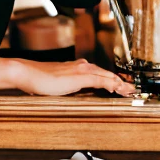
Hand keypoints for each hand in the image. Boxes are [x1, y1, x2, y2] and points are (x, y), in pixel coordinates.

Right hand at [0, 56, 132, 96]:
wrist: (27, 73)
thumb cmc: (38, 79)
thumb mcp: (57, 85)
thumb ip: (68, 87)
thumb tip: (74, 93)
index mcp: (76, 68)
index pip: (100, 74)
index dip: (113, 80)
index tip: (122, 88)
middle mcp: (81, 66)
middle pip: (107, 73)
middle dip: (121, 82)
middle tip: (132, 90)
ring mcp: (81, 70)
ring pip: (107, 76)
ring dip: (120, 83)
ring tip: (130, 91)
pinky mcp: (79, 76)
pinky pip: (100, 80)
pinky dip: (111, 84)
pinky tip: (118, 89)